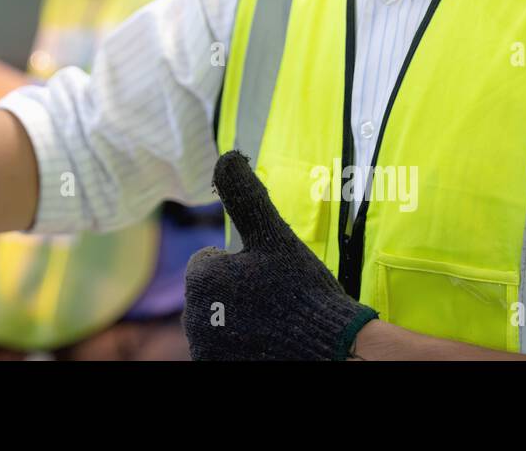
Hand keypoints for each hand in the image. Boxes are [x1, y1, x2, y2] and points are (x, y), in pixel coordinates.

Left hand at [182, 151, 377, 359]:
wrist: (333, 353)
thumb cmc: (304, 292)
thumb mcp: (274, 237)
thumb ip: (246, 196)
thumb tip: (228, 155)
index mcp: (200, 277)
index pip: (211, 261)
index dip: (244, 266)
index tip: (269, 279)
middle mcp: (192, 318)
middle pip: (212, 293)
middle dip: (238, 293)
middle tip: (275, 301)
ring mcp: (204, 349)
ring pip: (218, 321)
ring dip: (240, 319)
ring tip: (276, 323)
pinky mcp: (216, 369)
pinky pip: (225, 347)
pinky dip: (242, 344)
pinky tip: (270, 343)